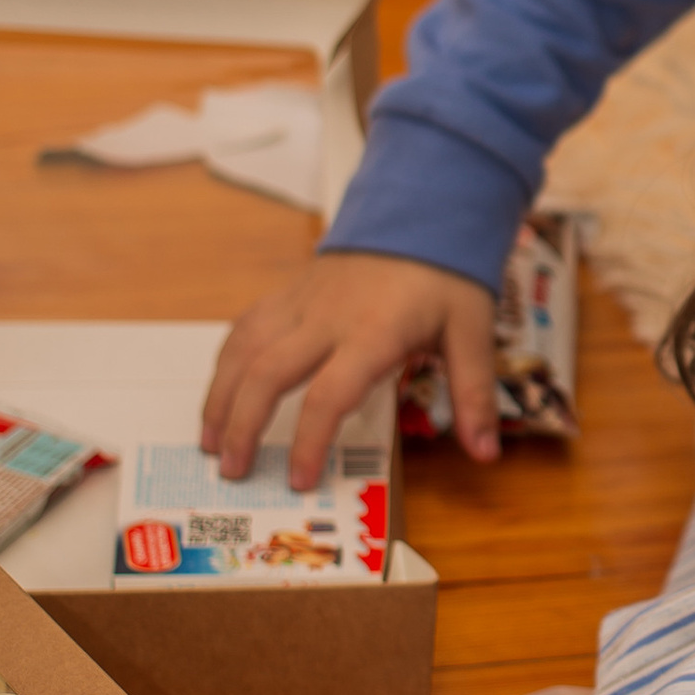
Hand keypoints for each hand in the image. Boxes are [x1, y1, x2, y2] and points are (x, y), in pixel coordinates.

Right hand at [200, 252, 498, 486]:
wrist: (422, 213)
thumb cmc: (446, 278)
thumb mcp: (473, 334)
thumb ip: (474, 396)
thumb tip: (485, 454)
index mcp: (373, 333)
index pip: (328, 394)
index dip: (308, 441)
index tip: (297, 481)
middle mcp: (326, 319)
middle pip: (267, 374)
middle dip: (243, 426)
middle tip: (231, 470)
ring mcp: (301, 303)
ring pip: (243, 349)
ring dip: (221, 397)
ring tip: (210, 442)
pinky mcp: (289, 293)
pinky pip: (245, 327)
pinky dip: (226, 362)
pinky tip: (220, 392)